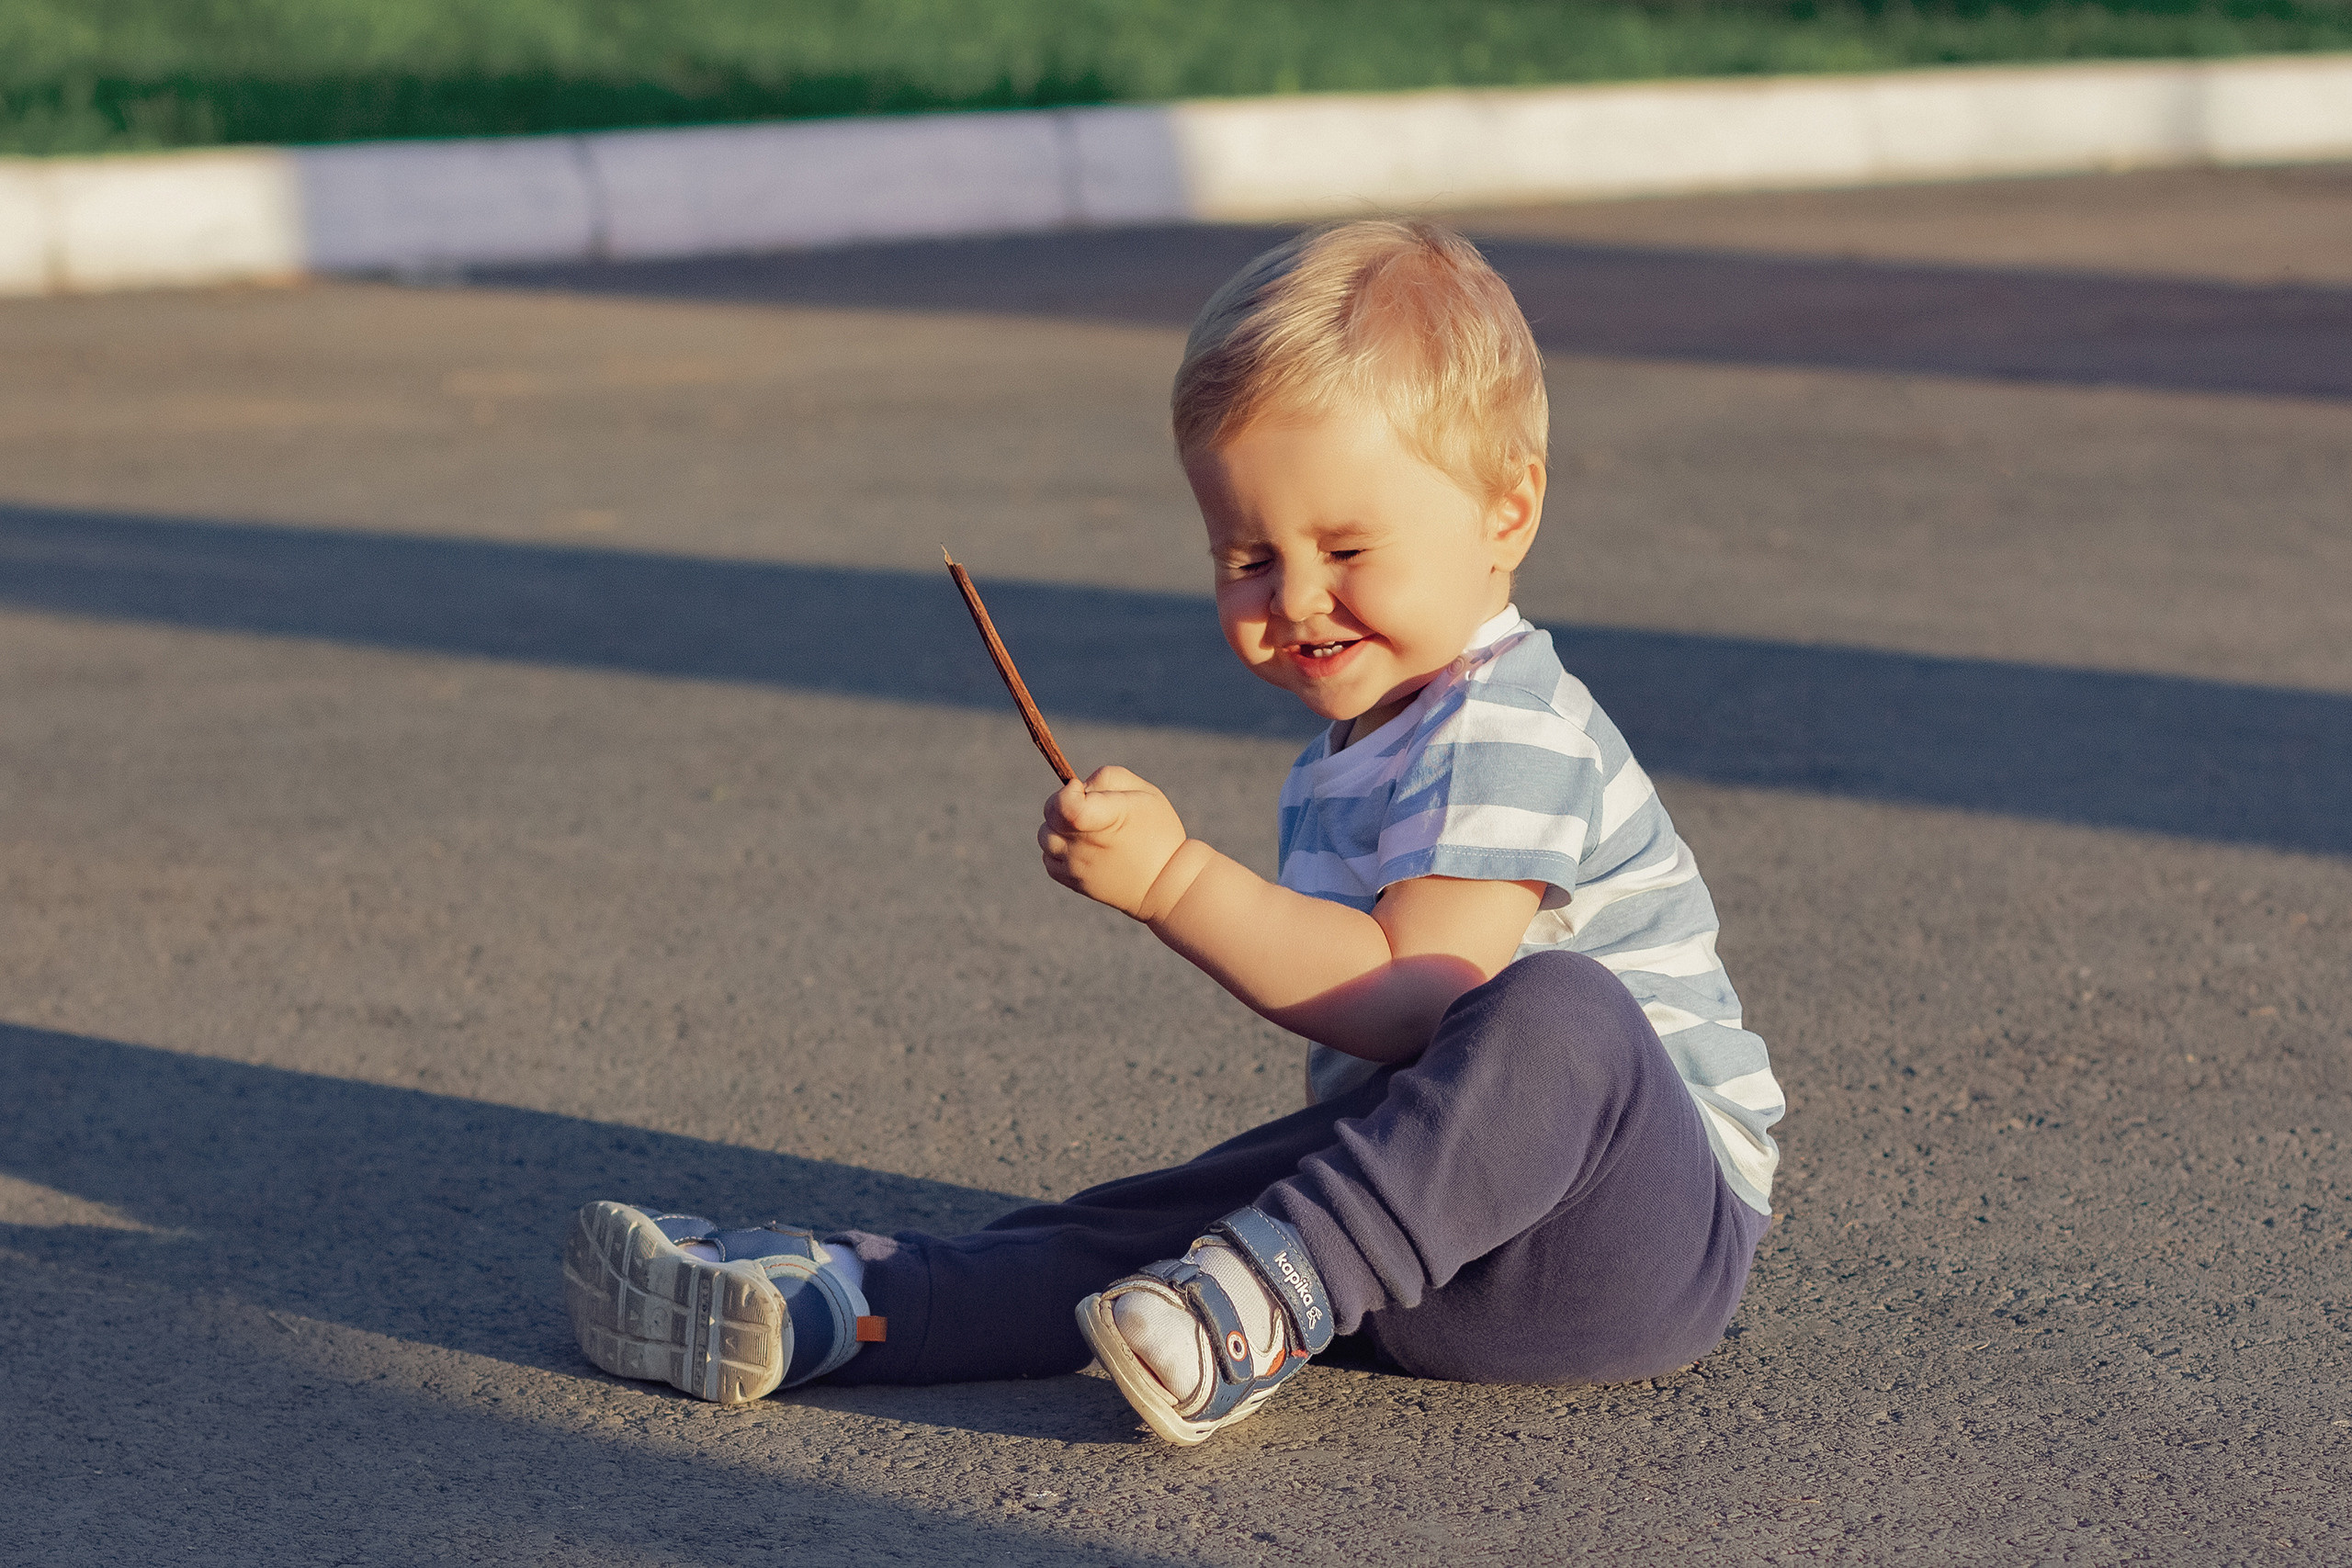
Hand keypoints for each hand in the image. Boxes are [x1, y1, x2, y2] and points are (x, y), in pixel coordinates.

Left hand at [1038, 766, 1190, 918]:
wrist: (1164, 885)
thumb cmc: (1157, 832)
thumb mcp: (1145, 792)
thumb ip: (1108, 776)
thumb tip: (1080, 788)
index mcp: (1106, 819)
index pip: (1063, 805)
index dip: (1068, 792)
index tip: (1083, 790)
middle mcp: (1085, 845)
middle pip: (1049, 815)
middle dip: (1064, 803)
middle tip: (1091, 809)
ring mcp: (1076, 867)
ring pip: (1046, 836)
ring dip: (1059, 827)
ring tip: (1088, 830)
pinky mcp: (1072, 882)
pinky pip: (1049, 858)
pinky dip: (1059, 849)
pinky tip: (1083, 848)